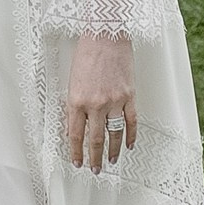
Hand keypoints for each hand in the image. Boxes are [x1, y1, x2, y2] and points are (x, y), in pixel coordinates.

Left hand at [65, 33, 136, 171]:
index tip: (77, 163)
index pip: (75, 134)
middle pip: (95, 139)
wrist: (106, 34)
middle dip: (94, 158)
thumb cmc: (86, 52)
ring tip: (110, 162)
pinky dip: (131, 136)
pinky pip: (131, 121)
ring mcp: (114, 101)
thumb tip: (75, 125)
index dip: (76, 151)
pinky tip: (129, 145)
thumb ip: (74, 103)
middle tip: (94, 170)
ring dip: (112, 151)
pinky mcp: (129, 96)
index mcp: (76, 99)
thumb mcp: (72, 79)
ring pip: (114, 134)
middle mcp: (95, 104)